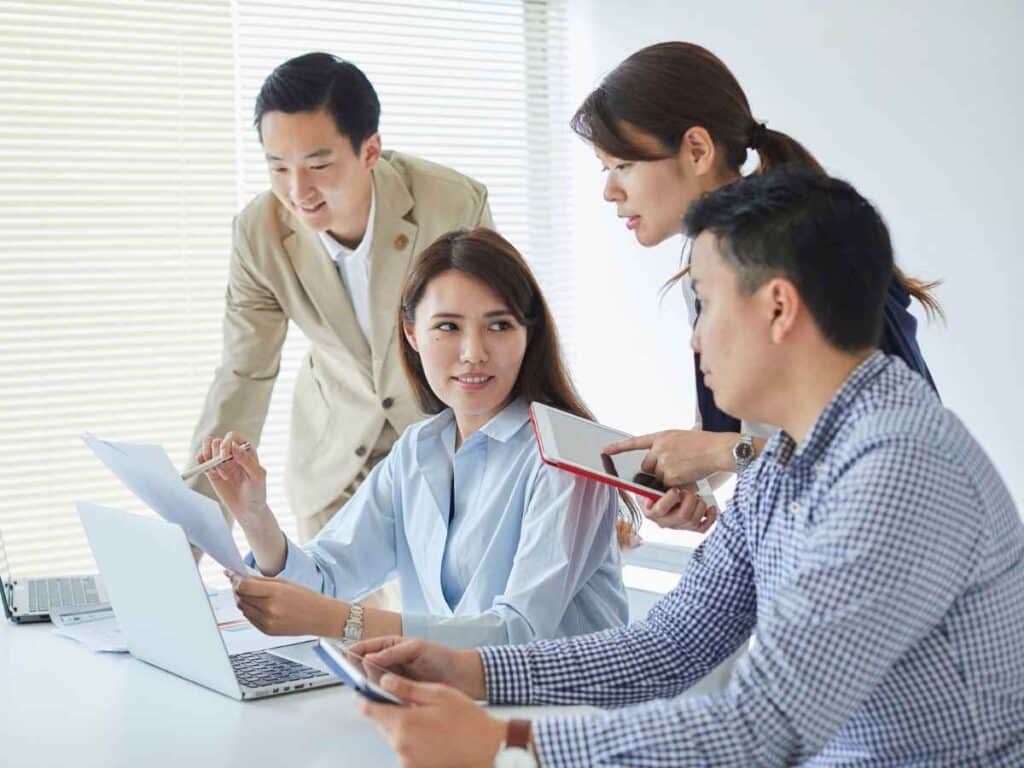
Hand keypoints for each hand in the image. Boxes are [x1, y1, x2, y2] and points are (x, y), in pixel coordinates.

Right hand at [198, 431, 269, 524]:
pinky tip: (206, 469)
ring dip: (207, 456)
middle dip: (216, 453)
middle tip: (221, 468)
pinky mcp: (212, 470)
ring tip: (214, 470)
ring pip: (208, 447)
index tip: (224, 456)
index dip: (226, 443)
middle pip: (217, 441)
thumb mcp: (257, 476)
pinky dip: (200, 461)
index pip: (232, 437)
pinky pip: (202, 459)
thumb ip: (246, 460)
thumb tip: (234, 446)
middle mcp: (233, 453)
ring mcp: (222, 461)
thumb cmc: (256, 492)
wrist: (247, 508)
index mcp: (246, 450)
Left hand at [231, 574, 345, 637]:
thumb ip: (262, 581)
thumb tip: (241, 578)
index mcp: (275, 593)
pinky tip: (256, 604)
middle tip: (238, 581)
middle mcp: (270, 609)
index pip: (244, 586)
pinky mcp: (267, 631)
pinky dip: (249, 610)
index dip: (235, 579)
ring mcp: (267, 622)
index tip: (231, 574)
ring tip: (248, 592)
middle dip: (236, 588)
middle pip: (240, 597)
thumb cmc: (307, 598)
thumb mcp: (286, 583)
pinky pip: (249, 618)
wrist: (321, 617)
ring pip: (242, 609)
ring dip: (241, 599)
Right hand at [351, 636, 486, 700]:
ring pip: (373, 682)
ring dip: (370, 684)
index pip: (367, 647)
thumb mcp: (417, 648)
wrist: (462, 677)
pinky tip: (379, 697)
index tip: (344, 657)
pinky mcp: (399, 694)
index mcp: (392, 646)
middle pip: (365, 667)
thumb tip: (369, 658)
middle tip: (355, 675)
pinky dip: (380, 696)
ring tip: (368, 686)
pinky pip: (384, 695)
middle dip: (359, 670)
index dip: (355, 652)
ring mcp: (393, 679)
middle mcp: (389, 662)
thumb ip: (393, 653)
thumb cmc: (441, 657)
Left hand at [359, 674, 506, 767]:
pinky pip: (405, 752)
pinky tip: (432, 737)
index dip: (364, 697)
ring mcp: (406, 761)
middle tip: (413, 705)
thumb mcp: (440, 694)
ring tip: (430, 723)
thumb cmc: (469, 723)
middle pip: (381, 724)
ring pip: (394, 737)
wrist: (489, 750)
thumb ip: (407, 688)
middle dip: (391, 712)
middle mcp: (400, 745)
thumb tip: (384, 681)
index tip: (363, 692)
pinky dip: (413, 743)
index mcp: (404, 723)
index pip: (368, 709)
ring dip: (404, 728)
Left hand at [604, 429, 735, 486]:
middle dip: (656, 470)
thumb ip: (664, 448)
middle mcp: (659, 447)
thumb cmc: (703, 445)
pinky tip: (687, 476)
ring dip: (668, 478)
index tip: (605, 450)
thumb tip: (653, 465)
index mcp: (661, 436)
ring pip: (657, 477)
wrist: (717, 450)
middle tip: (674, 466)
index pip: (635, 442)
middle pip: (646, 466)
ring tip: (685, 468)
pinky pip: (667, 485)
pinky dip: (675, 485)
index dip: (619, 447)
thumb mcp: (680, 438)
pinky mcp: (670, 475)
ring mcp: (664, 462)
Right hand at [643, 486, 716, 531]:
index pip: (660, 510)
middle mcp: (664, 522)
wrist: (662, 497)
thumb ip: (647, 483)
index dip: (668, 500)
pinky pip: (702, 528)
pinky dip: (709, 518)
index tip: (675, 490)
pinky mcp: (689, 528)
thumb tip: (647, 478)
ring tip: (697, 497)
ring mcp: (677, 526)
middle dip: (689, 501)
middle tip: (688, 491)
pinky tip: (710, 509)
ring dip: (699, 507)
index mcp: (651, 512)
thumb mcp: (648, 485)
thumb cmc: (655, 490)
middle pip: (681, 516)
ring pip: (693, 521)